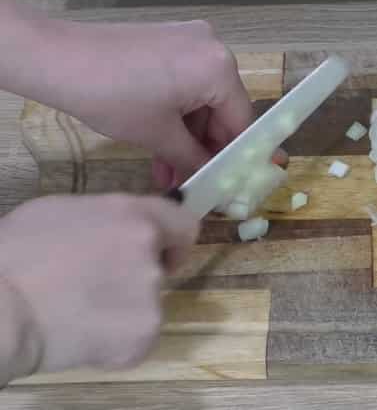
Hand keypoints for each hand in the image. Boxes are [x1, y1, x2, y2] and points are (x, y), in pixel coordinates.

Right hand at [0, 194, 198, 372]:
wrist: (0, 308)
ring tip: (80, 309)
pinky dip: (115, 338)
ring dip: (125, 307)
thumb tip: (122, 231)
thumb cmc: (17, 254)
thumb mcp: (65, 211)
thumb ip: (110, 219)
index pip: (185, 225)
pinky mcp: (143, 336)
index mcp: (135, 217)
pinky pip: (137, 335)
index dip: (171, 239)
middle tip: (97, 283)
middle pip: (162, 267)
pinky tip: (82, 332)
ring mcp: (151, 299)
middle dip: (137, 274)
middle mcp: (151, 255)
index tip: (159, 250)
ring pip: (148, 303)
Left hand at [50, 19, 288, 187]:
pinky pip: (186, 86)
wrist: (55, 58)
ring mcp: (190, 43)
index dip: (238, 158)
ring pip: (202, 101)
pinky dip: (177, 116)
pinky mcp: (170, 44)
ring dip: (188, 138)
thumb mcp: (160, 137)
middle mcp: (213, 48)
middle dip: (206, 149)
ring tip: (170, 174)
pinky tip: (162, 148)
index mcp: (219, 68)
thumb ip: (196, 160)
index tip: (235, 184)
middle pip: (223, 111)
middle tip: (195, 182)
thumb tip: (216, 181)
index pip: (242, 122)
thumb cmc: (110, 95)